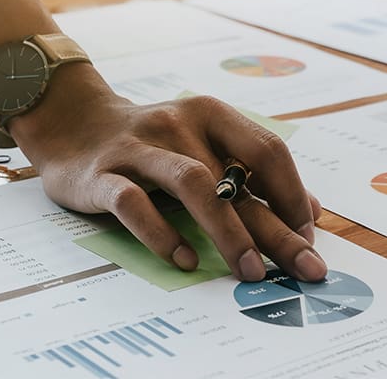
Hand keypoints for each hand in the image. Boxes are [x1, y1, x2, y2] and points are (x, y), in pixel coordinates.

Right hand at [10, 64, 326, 282]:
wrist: (74, 122)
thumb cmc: (154, 143)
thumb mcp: (205, 143)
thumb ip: (253, 172)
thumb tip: (311, 211)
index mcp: (210, 115)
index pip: (266, 151)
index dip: (293, 194)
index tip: (307, 236)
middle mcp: (178, 124)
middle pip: (236, 178)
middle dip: (276, 228)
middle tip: (305, 267)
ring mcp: (139, 147)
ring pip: (192, 185)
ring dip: (228, 231)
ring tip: (251, 271)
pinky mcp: (102, 174)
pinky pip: (134, 203)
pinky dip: (162, 233)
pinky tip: (186, 260)